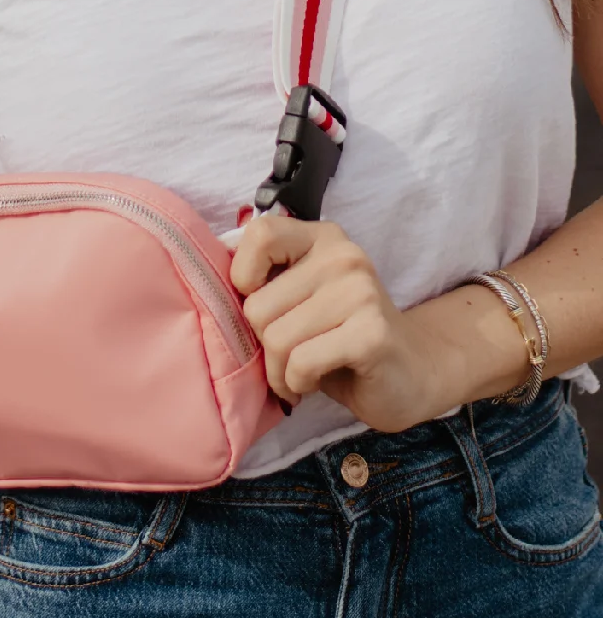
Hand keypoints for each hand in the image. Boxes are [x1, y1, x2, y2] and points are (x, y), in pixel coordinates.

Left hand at [230, 216, 451, 432]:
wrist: (408, 373)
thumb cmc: (339, 338)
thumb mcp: (299, 299)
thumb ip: (266, 282)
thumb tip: (210, 280)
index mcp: (321, 239)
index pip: (260, 234)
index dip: (244, 276)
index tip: (262, 305)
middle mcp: (343, 256)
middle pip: (257, 305)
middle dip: (263, 344)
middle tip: (288, 355)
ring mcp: (360, 293)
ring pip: (276, 338)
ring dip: (279, 370)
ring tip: (300, 373)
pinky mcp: (370, 334)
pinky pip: (300, 362)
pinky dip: (298, 383)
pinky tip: (314, 382)